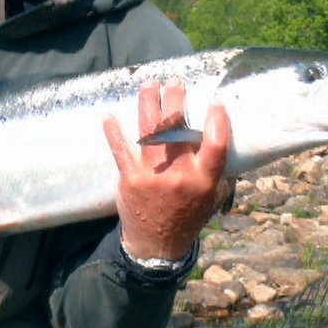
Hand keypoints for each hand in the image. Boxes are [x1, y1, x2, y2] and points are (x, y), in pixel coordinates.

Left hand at [102, 81, 231, 260]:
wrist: (158, 244)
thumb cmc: (188, 215)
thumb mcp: (211, 196)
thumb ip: (214, 169)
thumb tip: (218, 135)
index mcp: (203, 180)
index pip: (215, 146)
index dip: (217, 121)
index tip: (214, 101)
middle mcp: (179, 175)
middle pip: (178, 129)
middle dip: (176, 100)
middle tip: (175, 83)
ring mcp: (152, 175)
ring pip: (151, 131)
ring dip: (149, 103)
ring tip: (149, 85)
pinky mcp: (130, 179)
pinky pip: (121, 150)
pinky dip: (114, 132)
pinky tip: (109, 115)